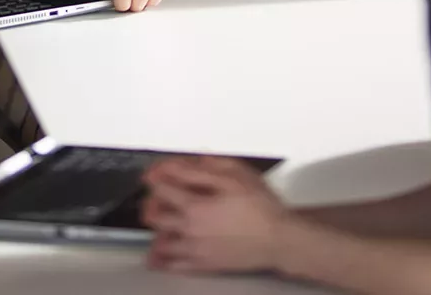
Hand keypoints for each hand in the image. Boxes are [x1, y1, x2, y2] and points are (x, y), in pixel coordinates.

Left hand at [143, 156, 288, 275]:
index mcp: (195, 206)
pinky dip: (164, 260)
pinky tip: (160, 255)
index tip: (152, 172)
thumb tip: (181, 164)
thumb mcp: (233, 175)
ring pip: (162, 242)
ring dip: (156, 230)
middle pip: (155, 217)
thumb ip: (203, 169)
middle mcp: (190, 230)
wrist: (278, 239)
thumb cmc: (259, 204)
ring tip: (160, 221)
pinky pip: (175, 265)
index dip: (155, 176)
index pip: (163, 188)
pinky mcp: (205, 266)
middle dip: (151, 203)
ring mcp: (196, 251)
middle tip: (157, 195)